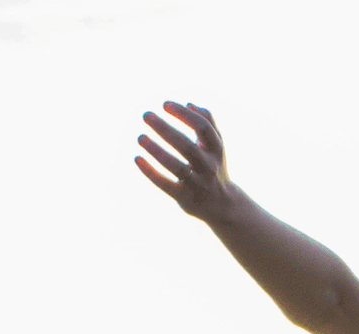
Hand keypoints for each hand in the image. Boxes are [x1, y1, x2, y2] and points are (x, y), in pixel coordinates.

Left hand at [136, 102, 232, 222]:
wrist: (221, 205)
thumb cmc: (213, 167)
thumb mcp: (216, 146)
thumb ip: (208, 122)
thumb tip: (189, 104)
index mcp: (216, 150)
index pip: (202, 127)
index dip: (184, 114)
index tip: (165, 104)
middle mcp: (209, 166)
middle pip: (187, 146)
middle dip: (165, 129)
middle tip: (146, 115)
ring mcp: (197, 183)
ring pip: (176, 166)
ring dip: (156, 151)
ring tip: (140, 137)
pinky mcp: (184, 197)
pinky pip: (165, 184)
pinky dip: (150, 172)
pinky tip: (137, 159)